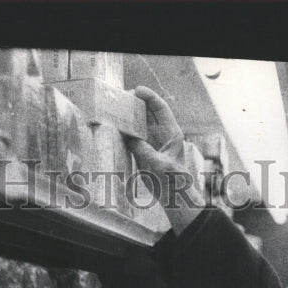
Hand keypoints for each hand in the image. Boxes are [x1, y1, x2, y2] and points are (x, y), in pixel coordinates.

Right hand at [128, 86, 204, 233]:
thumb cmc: (172, 181)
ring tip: (115, 110)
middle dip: (136, 103)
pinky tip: (115, 128)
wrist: (172, 197)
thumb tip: (130, 138)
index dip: (149, 97)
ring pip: (139, 123)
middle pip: (148, 112)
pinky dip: (124, 131)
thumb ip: (144, 150)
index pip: (161, 109)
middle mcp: (162, 135)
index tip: (136, 90)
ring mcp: (152, 142)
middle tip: (121, 99)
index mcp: (171, 133)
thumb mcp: (159, 165)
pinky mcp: (143, 150)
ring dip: (128, 116)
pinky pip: (133, 136)